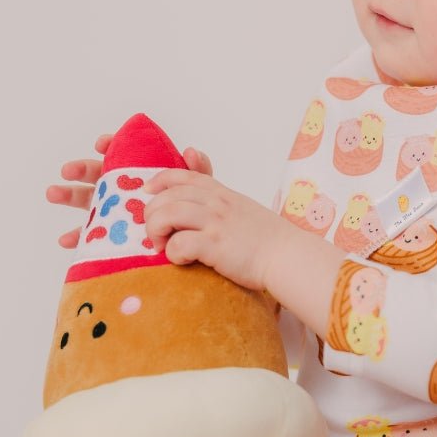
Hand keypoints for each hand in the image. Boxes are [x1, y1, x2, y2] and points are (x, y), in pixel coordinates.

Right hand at [45, 136, 211, 247]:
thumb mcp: (198, 190)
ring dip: (68, 195)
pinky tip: (65, 240)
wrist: (194, 241)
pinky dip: (76, 236)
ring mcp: (114, 212)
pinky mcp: (110, 235)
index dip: (111, 146)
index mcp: (141, 173)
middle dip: (81, 169)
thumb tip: (190, 151)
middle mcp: (123, 189)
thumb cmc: (192, 211)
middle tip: (68, 170)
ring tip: (52, 192)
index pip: (123, 154)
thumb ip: (198, 171)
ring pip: (87, 201)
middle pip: (98, 174)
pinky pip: (90, 236)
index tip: (102, 144)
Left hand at [144, 170, 286, 290]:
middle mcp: (217, 204)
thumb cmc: (267, 239)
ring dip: (155, 231)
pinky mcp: (214, 246)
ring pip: (166, 214)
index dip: (159, 180)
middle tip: (156, 233)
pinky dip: (172, 253)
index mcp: (222, 194)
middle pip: (167, 195)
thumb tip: (202, 200)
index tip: (148, 191)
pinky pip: (178, 243)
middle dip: (152, 213)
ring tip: (161, 246)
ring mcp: (215, 223)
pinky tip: (181, 260)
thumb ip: (222, 201)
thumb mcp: (243, 209)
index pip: (183, 175)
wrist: (288, 256)